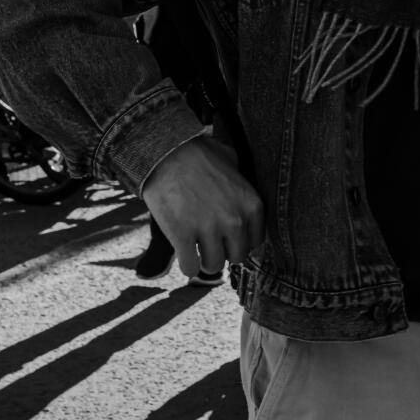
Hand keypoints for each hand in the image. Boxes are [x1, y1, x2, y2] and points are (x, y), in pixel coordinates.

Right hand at [141, 136, 265, 279]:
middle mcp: (235, 220)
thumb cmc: (197, 153)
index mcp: (251, 204)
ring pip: (213, 266)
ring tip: (195, 248)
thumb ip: (241, 177)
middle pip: (236, 257)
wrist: (165, 151)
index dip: (238, 240)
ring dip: (204, 261)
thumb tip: (240, 181)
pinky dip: (186, 265)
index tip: (227, 236)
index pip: (255, 242)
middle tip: (209, 242)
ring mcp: (209, 229)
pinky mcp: (183, 236)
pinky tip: (183, 253)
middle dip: (223, 251)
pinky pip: (190, 268)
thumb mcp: (231, 160)